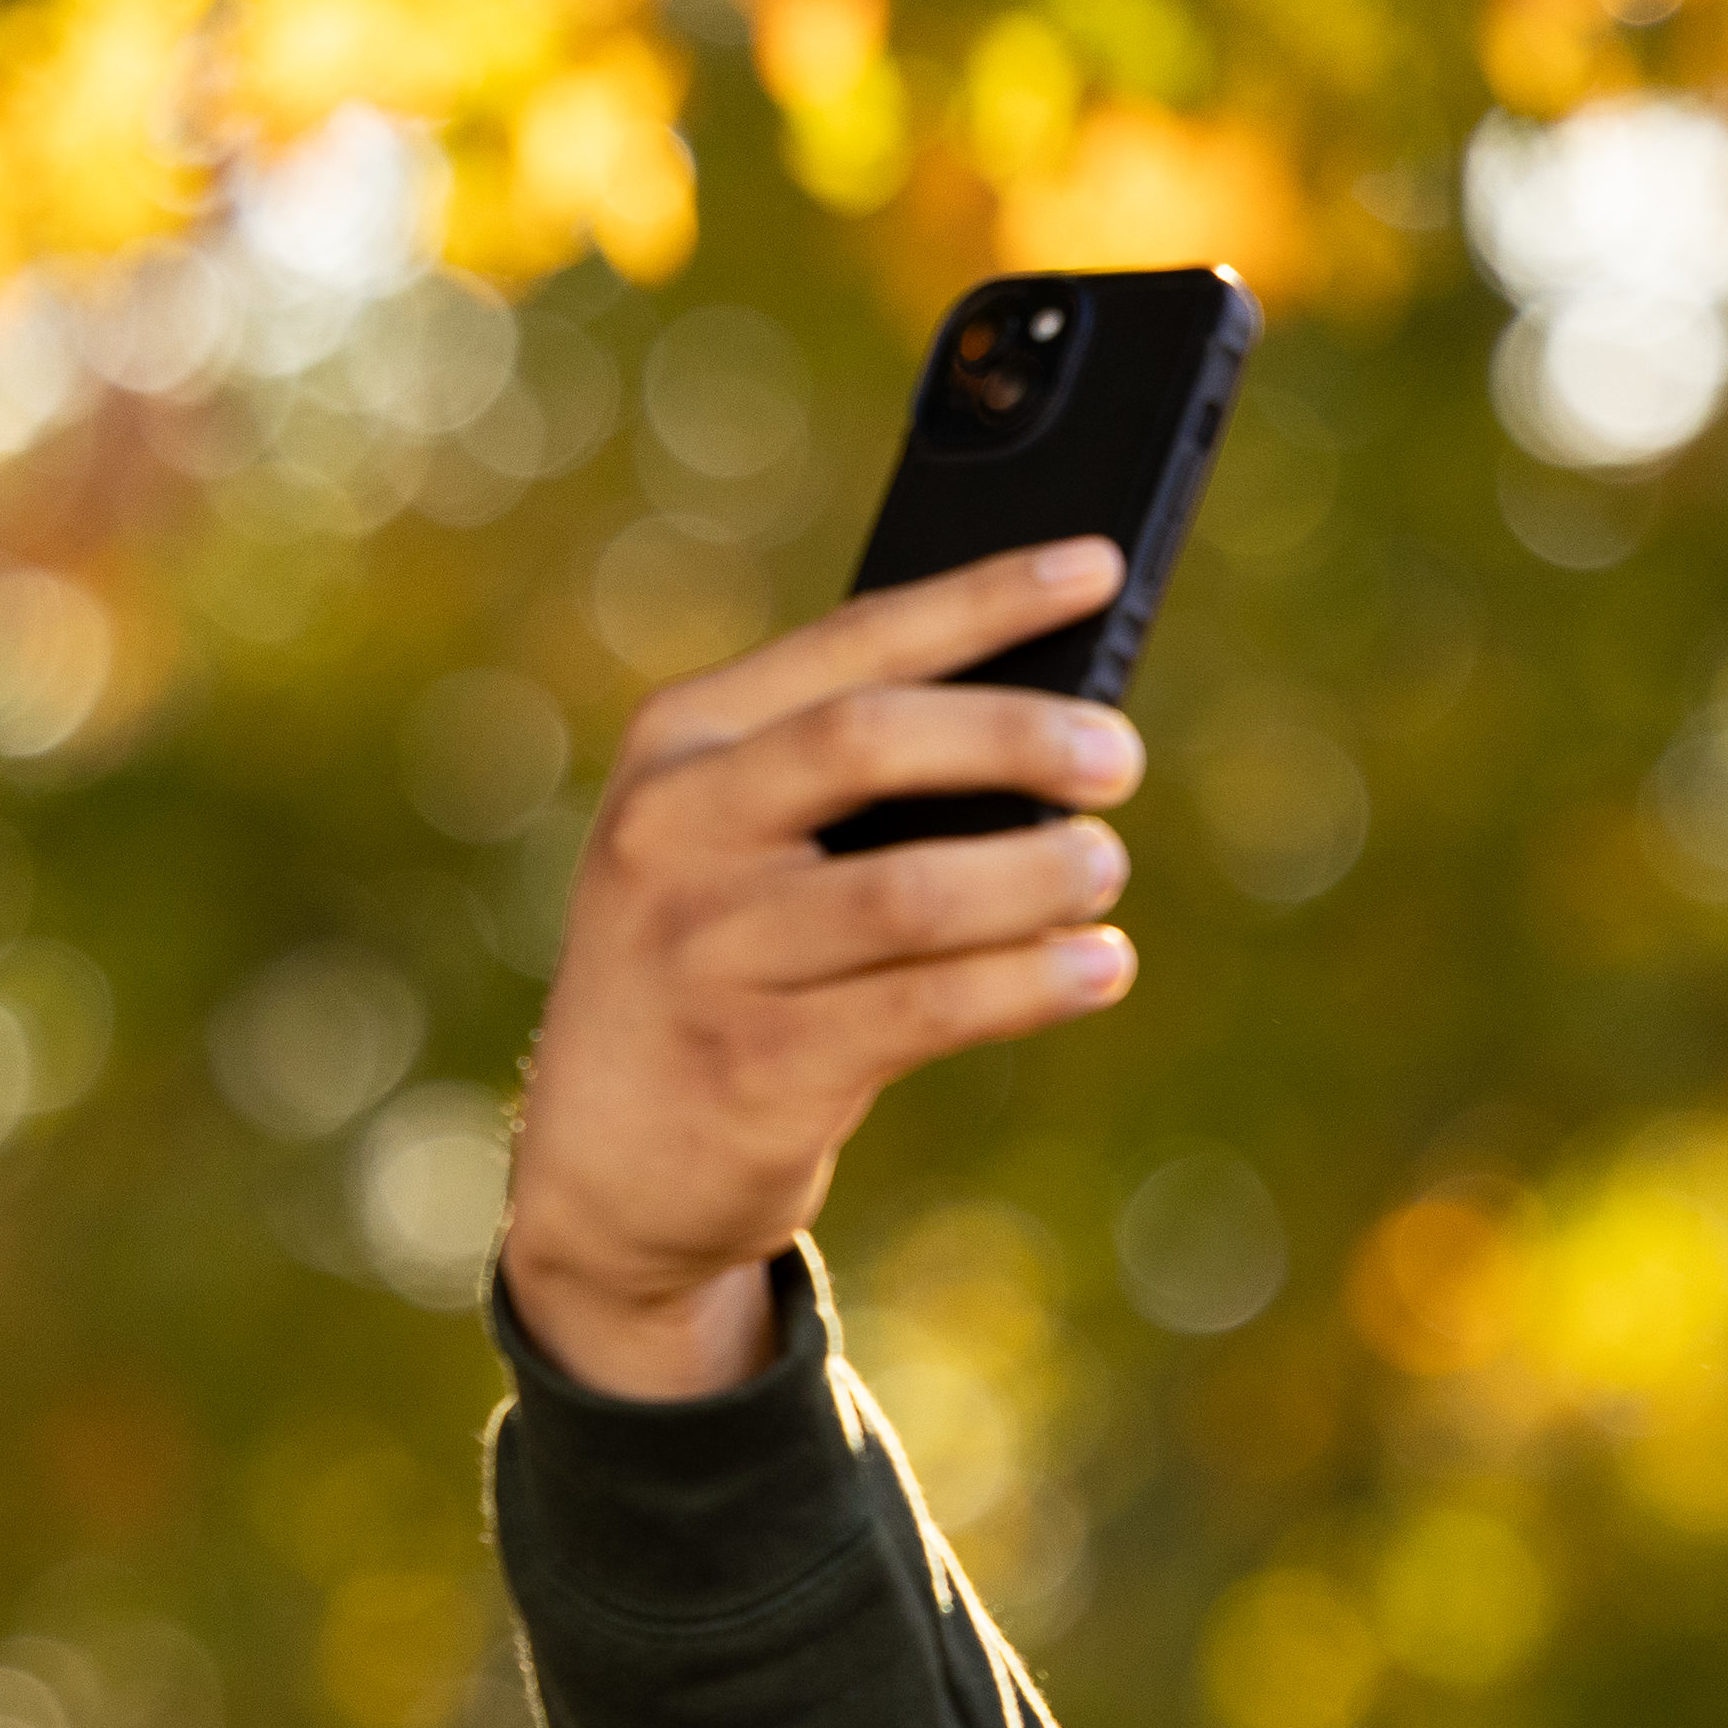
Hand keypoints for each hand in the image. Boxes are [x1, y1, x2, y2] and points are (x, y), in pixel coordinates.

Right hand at [496, 539, 1149, 1398]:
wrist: (609, 1161)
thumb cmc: (723, 968)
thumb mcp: (739, 848)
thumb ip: (851, 785)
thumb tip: (1052, 728)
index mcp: (681, 745)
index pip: (849, 643)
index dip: (982, 599)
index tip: (1096, 567)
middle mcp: (676, 831)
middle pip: (868, 742)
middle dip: (1013, 735)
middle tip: (1118, 757)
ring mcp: (708, 950)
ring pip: (908, 891)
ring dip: (1035, 876)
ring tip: (1103, 870)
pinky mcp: (757, 1064)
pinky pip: (925, 1006)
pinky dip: (1031, 981)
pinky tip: (1098, 966)